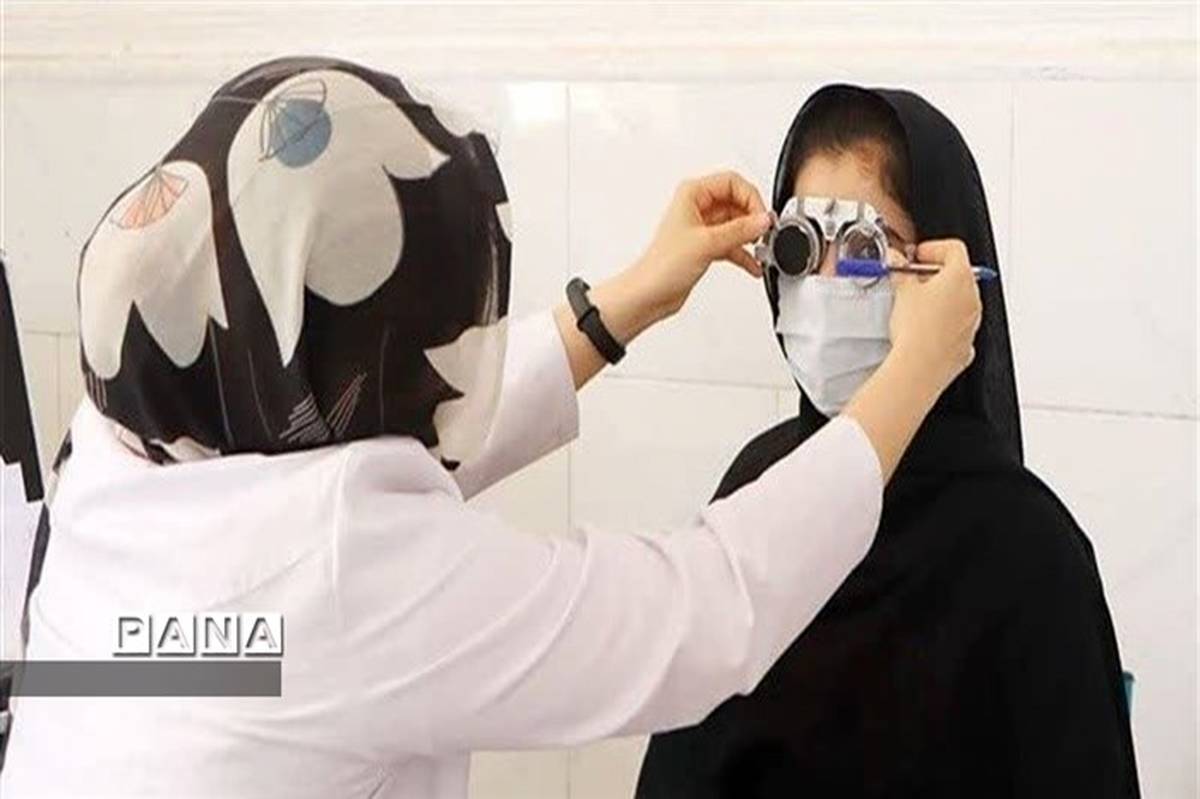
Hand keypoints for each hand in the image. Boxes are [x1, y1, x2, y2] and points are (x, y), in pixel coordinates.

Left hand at [628, 171, 771, 320]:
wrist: (649, 294)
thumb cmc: (662, 266)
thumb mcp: (706, 243)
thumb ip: (739, 230)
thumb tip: (763, 220)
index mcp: (692, 194)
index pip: (732, 182)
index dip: (751, 198)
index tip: (762, 217)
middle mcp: (697, 207)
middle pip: (737, 202)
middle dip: (753, 218)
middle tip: (763, 233)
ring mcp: (702, 228)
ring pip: (737, 224)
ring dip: (750, 237)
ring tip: (760, 249)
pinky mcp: (705, 246)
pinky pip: (732, 244)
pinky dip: (743, 253)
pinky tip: (753, 264)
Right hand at [887, 238, 982, 397]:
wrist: (920, 366)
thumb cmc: (917, 329)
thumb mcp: (902, 292)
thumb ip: (900, 272)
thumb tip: (896, 262)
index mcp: (960, 277)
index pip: (953, 249)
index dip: (934, 248)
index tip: (918, 256)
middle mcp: (972, 297)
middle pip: (958, 274)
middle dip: (935, 274)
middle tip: (913, 280)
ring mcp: (972, 321)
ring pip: (959, 301)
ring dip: (940, 299)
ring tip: (915, 306)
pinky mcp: (966, 342)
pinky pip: (956, 325)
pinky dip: (942, 322)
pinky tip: (924, 328)